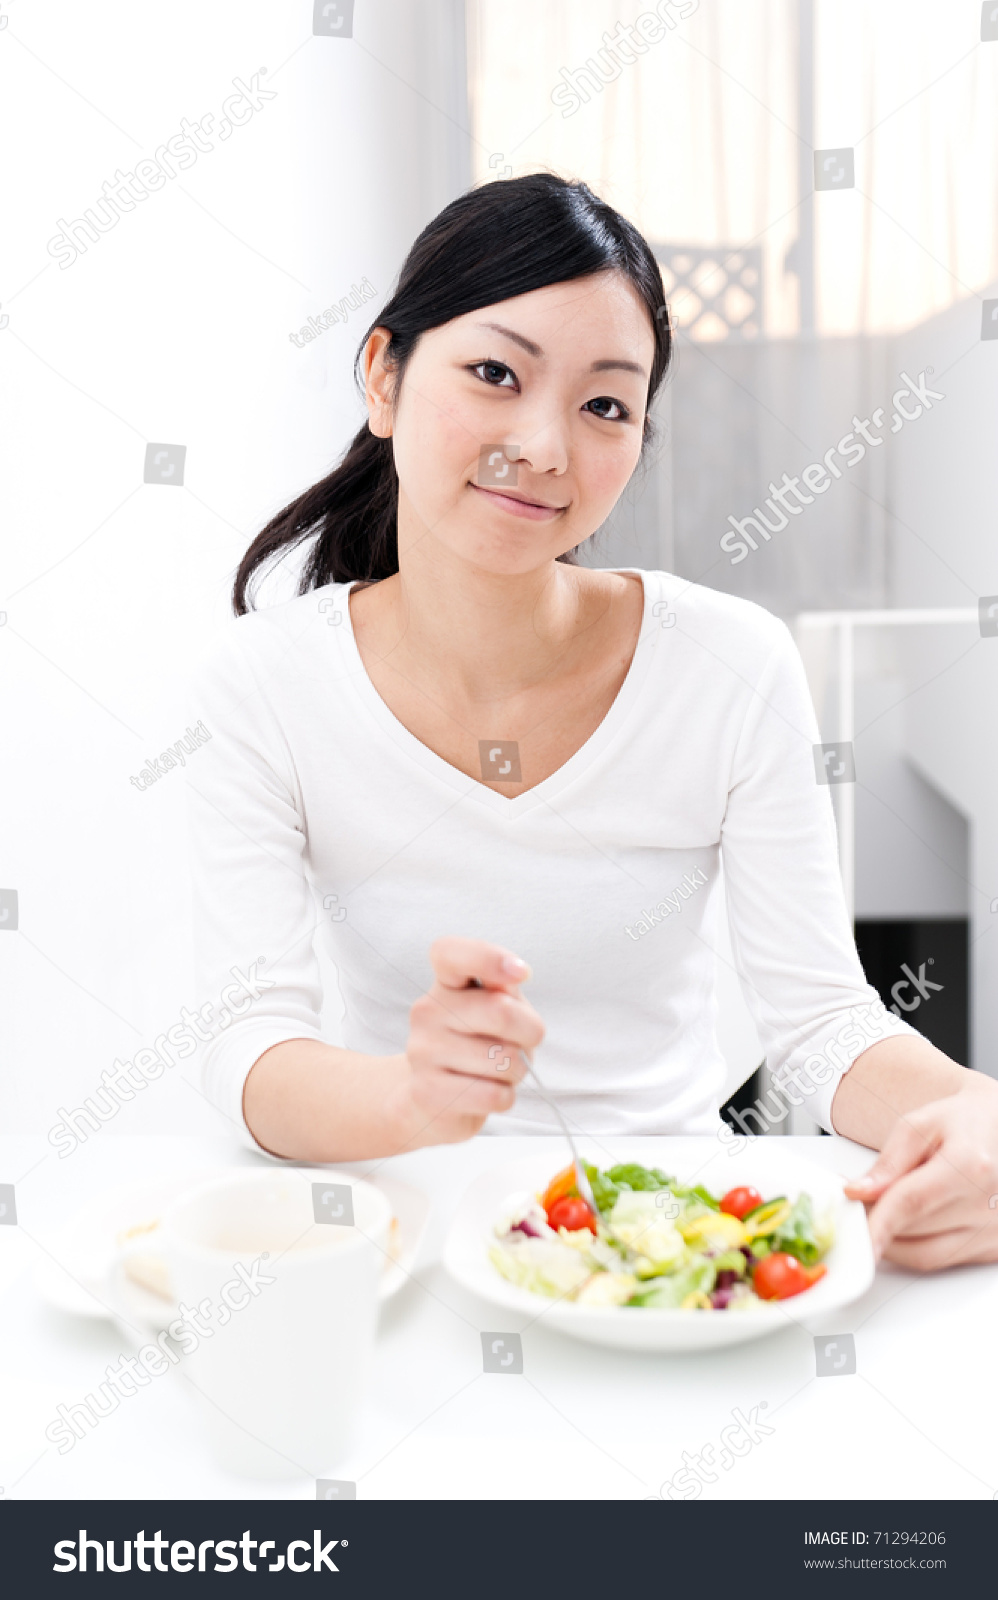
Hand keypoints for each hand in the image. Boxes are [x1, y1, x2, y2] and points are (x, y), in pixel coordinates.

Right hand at [400, 936, 544, 1143]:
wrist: (436, 1096)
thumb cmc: (478, 1043)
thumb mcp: (497, 1008)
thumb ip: (505, 990)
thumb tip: (513, 974)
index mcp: (446, 982)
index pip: (451, 953)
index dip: (489, 957)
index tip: (522, 972)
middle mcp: (427, 1011)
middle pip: (501, 1012)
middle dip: (530, 1033)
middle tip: (522, 1043)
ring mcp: (422, 1051)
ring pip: (502, 1060)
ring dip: (517, 1070)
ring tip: (497, 1071)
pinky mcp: (427, 1091)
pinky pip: (492, 1095)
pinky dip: (505, 1096)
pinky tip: (488, 1092)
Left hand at [843, 1072, 997, 1269]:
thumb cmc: (963, 1123)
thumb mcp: (919, 1126)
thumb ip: (888, 1161)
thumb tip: (859, 1192)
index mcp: (969, 1165)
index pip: (912, 1203)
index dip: (878, 1223)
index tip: (855, 1240)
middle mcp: (987, 1203)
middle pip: (914, 1230)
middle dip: (877, 1221)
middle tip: (859, 1203)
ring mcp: (993, 1230)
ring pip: (926, 1255)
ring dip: (894, 1242)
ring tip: (885, 1211)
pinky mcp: (993, 1247)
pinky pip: (943, 1260)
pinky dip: (918, 1247)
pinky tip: (915, 1222)